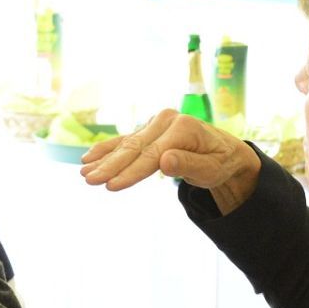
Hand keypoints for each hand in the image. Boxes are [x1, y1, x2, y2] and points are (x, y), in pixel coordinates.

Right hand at [79, 109, 260, 212]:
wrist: (224, 151)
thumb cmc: (220, 163)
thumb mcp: (213, 169)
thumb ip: (189, 164)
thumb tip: (165, 161)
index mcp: (182, 127)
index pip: (151, 155)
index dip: (130, 172)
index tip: (111, 186)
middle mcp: (165, 120)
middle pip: (133, 148)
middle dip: (110, 166)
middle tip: (89, 180)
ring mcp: (154, 124)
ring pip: (125, 145)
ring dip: (103, 159)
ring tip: (84, 172)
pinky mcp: (147, 131)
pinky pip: (124, 141)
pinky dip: (107, 150)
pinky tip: (89, 158)